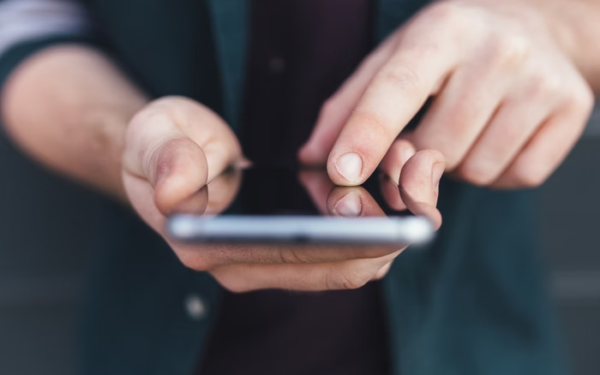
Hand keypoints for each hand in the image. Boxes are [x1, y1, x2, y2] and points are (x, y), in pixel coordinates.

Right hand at [122, 104, 442, 291]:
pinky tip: (386, 178)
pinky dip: (379, 219)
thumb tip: (174, 192)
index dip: (355, 239)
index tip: (399, 210)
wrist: (167, 153)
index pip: (299, 258)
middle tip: (411, 171)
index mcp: (215, 249)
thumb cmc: (161, 145)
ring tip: (404, 167)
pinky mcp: (292, 247)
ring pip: (356, 261)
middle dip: (390, 229)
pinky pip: (350, 245)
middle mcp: (250, 267)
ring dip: (392, 223)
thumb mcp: (155, 137)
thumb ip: (165, 161)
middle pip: (343, 269)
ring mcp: (274, 261)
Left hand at [299, 0, 593, 187]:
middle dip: (415, 160)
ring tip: (464, 125)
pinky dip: (495, 170)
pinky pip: (515, 176)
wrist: (534, 27)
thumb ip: (349, 107)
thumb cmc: (450, 50)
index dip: (367, 134)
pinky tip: (495, 134)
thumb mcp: (394, 59)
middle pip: (435, 147)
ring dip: (456, 165)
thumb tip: (312, 158)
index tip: (341, 174)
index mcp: (443, 29)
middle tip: (420, 137)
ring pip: (474, 168)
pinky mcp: (571, 110)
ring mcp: (541, 80)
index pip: (398, 87)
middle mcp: (498, 49)